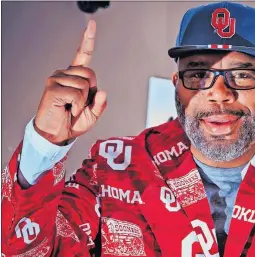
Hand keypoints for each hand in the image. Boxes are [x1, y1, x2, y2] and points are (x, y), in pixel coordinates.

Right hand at [34, 20, 106, 144]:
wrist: (57, 134)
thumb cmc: (73, 122)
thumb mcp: (93, 114)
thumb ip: (100, 103)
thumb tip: (102, 91)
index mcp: (75, 76)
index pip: (83, 55)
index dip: (88, 39)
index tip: (91, 23)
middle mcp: (65, 73)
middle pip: (90, 74)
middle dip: (90, 92)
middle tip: (79, 105)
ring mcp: (57, 78)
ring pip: (84, 85)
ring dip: (83, 102)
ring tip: (72, 108)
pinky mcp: (52, 87)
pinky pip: (77, 94)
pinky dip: (78, 105)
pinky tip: (68, 109)